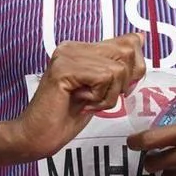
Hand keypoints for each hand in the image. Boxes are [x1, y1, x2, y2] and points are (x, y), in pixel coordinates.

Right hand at [6, 32, 145, 161]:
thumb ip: (116, 65)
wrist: (36, 136)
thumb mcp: (100, 89)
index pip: (127, 42)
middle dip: (121, 83)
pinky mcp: (64, 69)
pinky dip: (99, 98)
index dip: (133, 69)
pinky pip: (103, 78)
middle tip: (98, 98)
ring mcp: (67, 55)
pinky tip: (81, 103)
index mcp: (81, 48)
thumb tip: (138, 38)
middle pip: (127, 53)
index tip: (114, 89)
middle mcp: (73, 46)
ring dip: (108, 96)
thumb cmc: (66, 117)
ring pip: (117, 69)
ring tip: (87, 103)